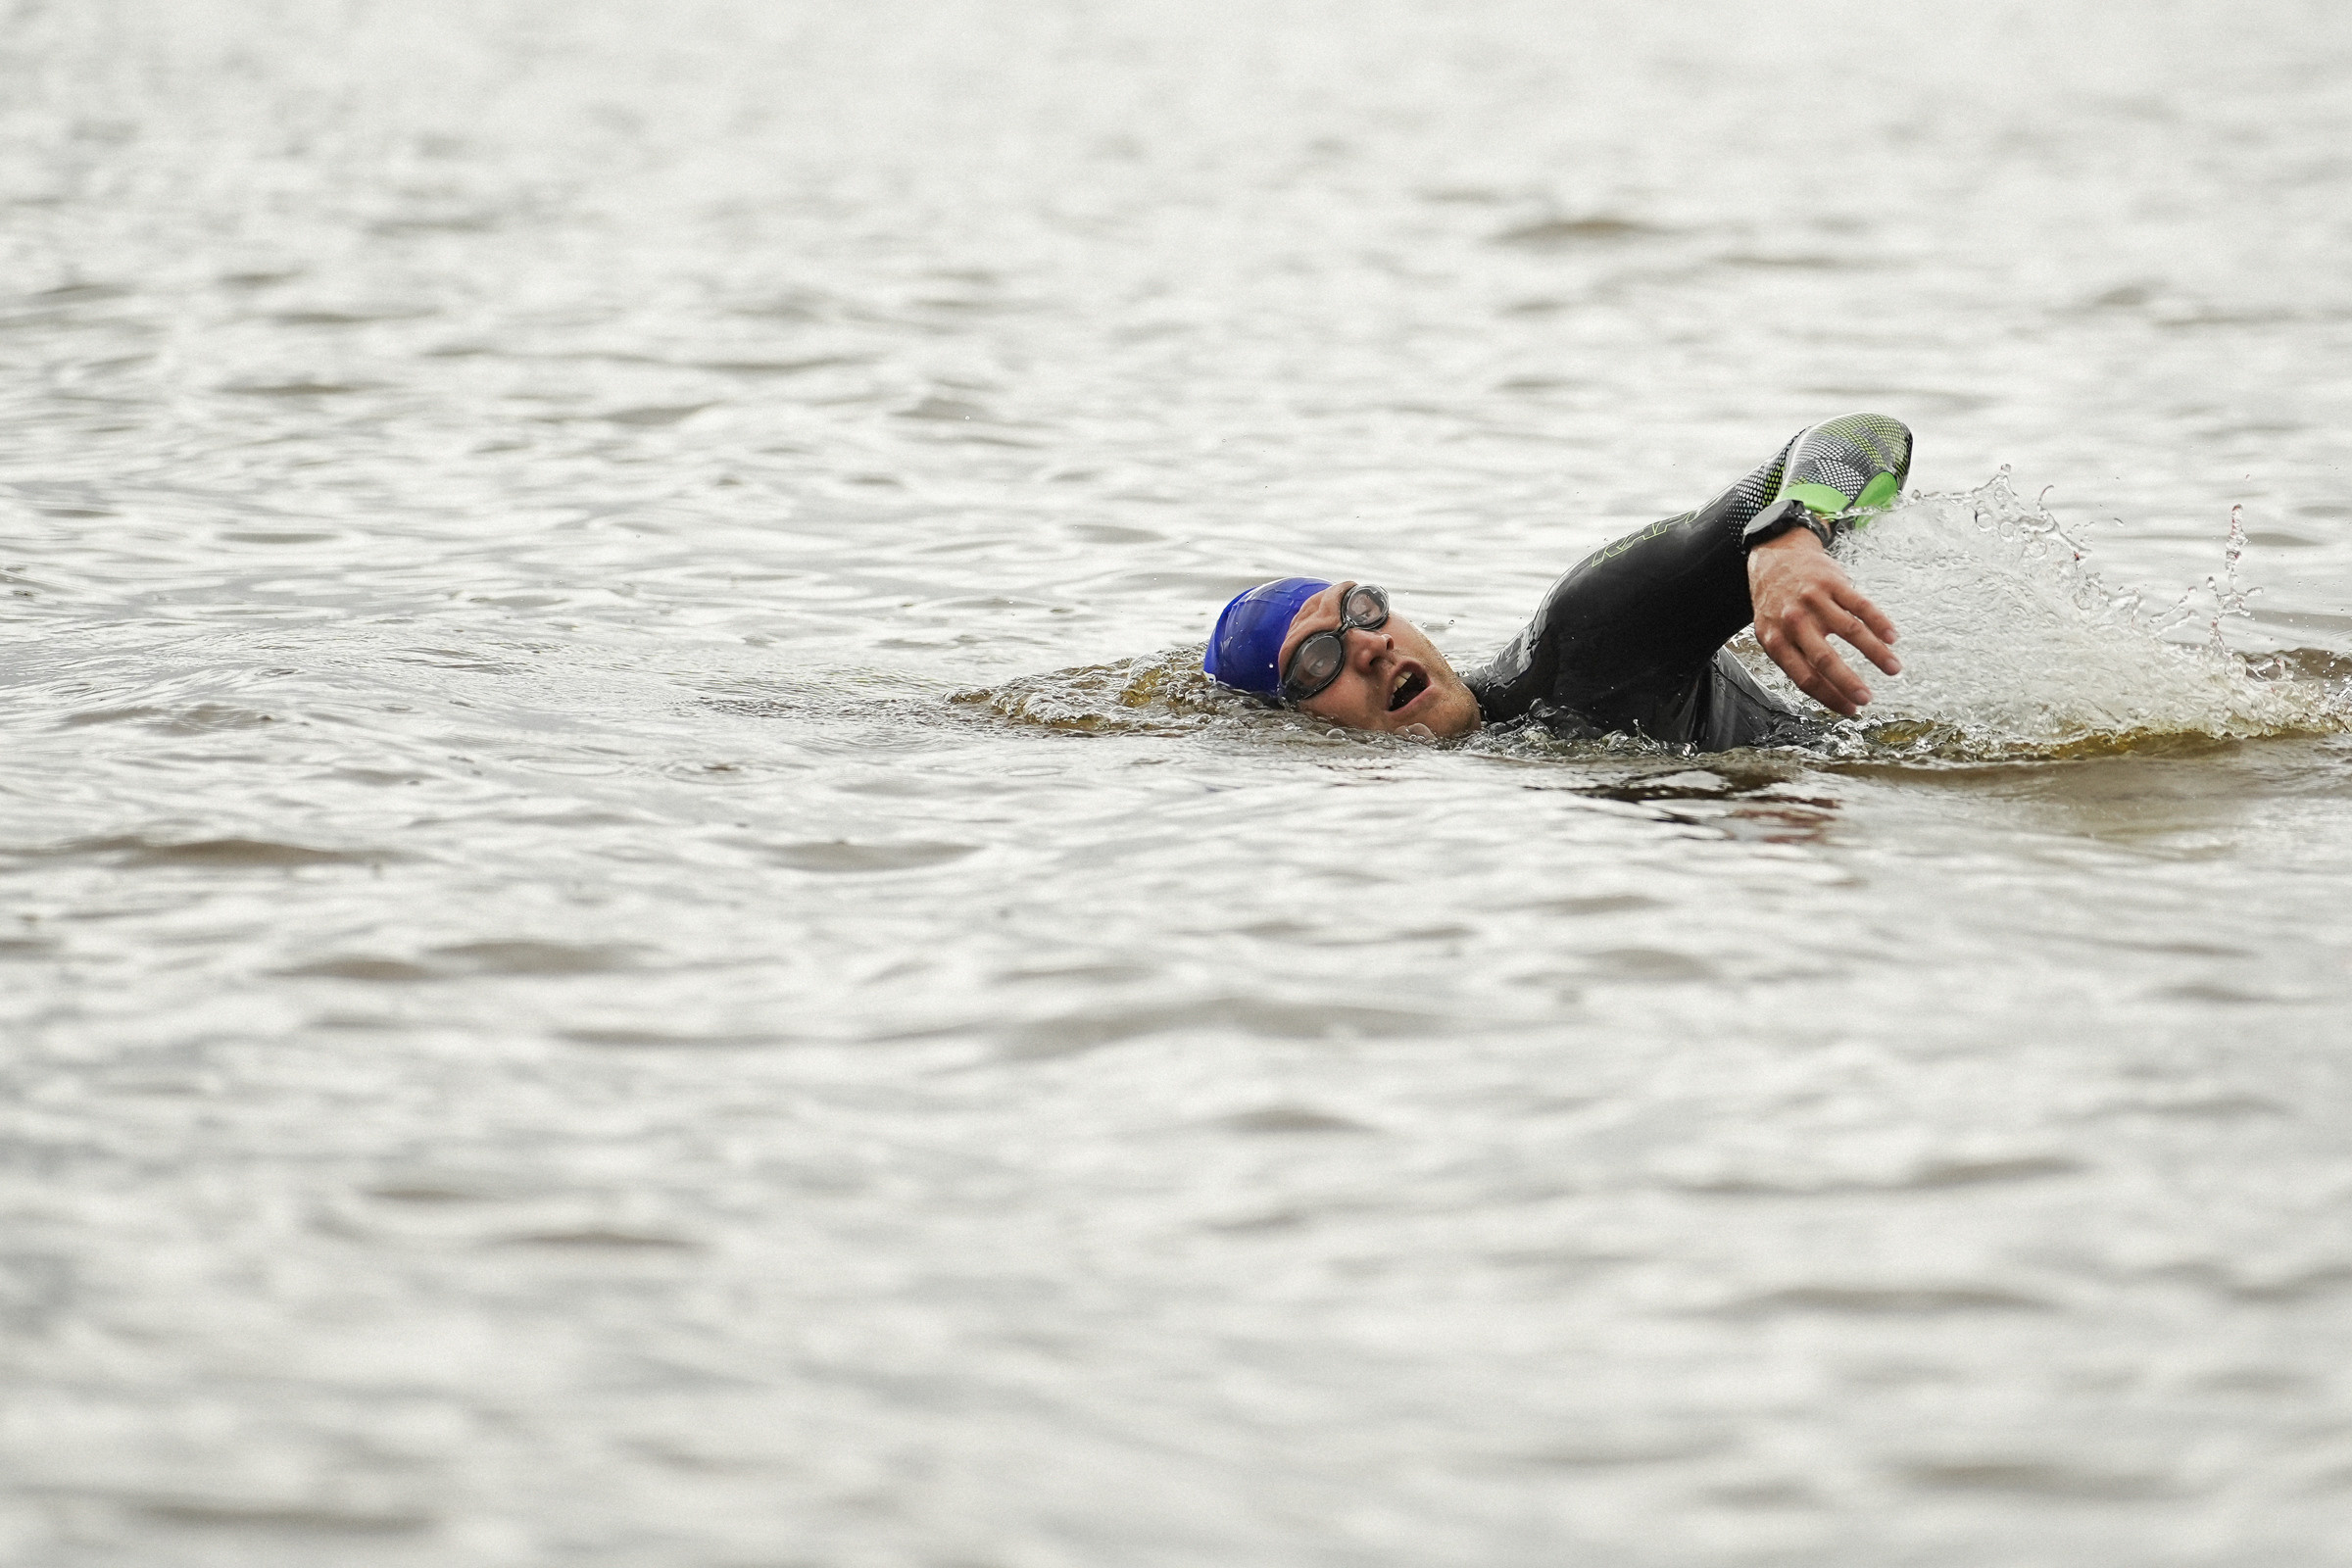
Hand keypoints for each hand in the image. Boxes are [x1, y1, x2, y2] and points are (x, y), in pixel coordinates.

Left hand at [1745, 529, 1900, 716]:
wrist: (1774, 556)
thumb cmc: (1775, 603)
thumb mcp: (1770, 633)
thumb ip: (1792, 659)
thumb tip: (1825, 692)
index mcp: (1776, 640)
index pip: (1805, 678)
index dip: (1829, 696)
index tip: (1850, 709)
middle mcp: (1793, 621)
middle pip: (1824, 660)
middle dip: (1849, 683)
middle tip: (1868, 698)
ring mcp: (1814, 600)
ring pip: (1850, 631)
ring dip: (1876, 653)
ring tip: (1894, 669)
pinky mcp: (1832, 582)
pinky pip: (1861, 605)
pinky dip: (1880, 622)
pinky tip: (1892, 637)